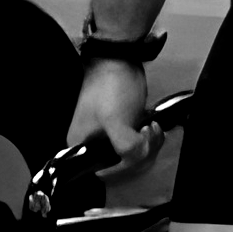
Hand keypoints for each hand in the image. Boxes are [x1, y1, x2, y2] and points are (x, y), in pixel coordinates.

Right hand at [62, 59, 164, 182]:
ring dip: (149, 144)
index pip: (105, 173)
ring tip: (150, 126)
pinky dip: (150, 138)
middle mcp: (91, 145)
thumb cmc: (111, 87)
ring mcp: (107, 136)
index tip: (137, 150)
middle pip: (123, 166)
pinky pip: (139, 143)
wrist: (119, 58)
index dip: (125, 167)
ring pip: (134, 155)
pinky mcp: (122, 128)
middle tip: (146, 131)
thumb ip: (124, 148)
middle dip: (141, 152)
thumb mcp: (116, 121)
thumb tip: (133, 161)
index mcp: (81, 147)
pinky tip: (151, 124)